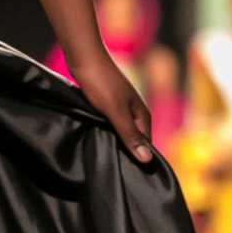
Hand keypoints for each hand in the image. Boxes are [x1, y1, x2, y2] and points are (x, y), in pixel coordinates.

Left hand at [68, 48, 154, 163]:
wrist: (84, 57)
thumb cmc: (101, 83)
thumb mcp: (115, 112)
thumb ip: (130, 135)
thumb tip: (147, 159)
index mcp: (142, 115)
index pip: (146, 145)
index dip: (138, 159)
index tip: (128, 176)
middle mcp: (135, 112)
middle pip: (134, 140)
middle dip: (126, 153)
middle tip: (114, 169)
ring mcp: (121, 108)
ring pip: (121, 133)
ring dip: (114, 143)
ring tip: (103, 157)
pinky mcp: (107, 105)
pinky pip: (110, 125)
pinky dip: (105, 133)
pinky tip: (95, 140)